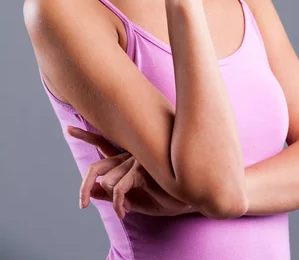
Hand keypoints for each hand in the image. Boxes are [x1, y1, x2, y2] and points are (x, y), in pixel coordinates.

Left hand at [66, 126, 196, 218]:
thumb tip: (90, 193)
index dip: (86, 135)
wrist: (188, 198)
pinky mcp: (142, 169)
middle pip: (97, 166)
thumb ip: (111, 194)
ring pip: (108, 181)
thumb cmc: (163, 196)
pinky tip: (125, 212)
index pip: (103, 142)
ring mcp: (136, 160)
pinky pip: (120, 188)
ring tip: (124, 210)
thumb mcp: (133, 200)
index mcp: (128, 156)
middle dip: (85, 185)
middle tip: (81, 204)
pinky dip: (119, 204)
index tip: (68, 127)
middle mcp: (130, 155)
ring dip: (114, 201)